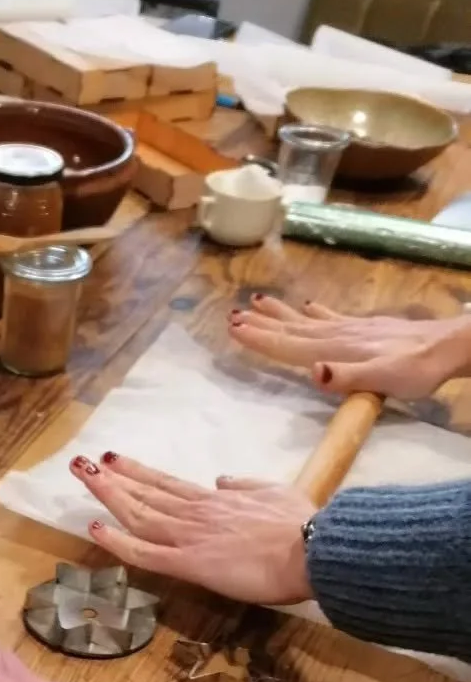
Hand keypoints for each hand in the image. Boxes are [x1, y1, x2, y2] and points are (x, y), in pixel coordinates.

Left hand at [71, 453, 316, 605]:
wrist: (312, 549)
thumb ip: (244, 486)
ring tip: (82, 478)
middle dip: (111, 478)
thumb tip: (221, 479)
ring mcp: (189, 536)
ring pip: (138, 514)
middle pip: (145, 493)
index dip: (138, 472)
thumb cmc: (301, 526)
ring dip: (107, 495)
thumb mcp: (274, 492)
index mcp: (215, 499)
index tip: (114, 460)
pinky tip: (95, 528)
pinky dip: (117, 541)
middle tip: (82, 463)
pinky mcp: (189, 562)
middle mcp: (195, 513)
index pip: (167, 483)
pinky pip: (144, 552)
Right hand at [230, 295, 470, 399]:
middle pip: (291, 330)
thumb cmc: (417, 369)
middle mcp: (338, 336)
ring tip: (256, 302)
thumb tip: (313, 372)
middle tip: (232, 316)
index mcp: (336, 349)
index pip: (290, 345)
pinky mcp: (364, 329)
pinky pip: (329, 318)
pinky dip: (313, 312)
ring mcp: (351, 330)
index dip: (261, 339)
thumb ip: (347, 376)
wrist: (449, 347)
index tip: (234, 329)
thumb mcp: (383, 379)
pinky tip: (306, 305)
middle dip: (261, 325)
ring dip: (279, 314)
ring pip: (305, 322)